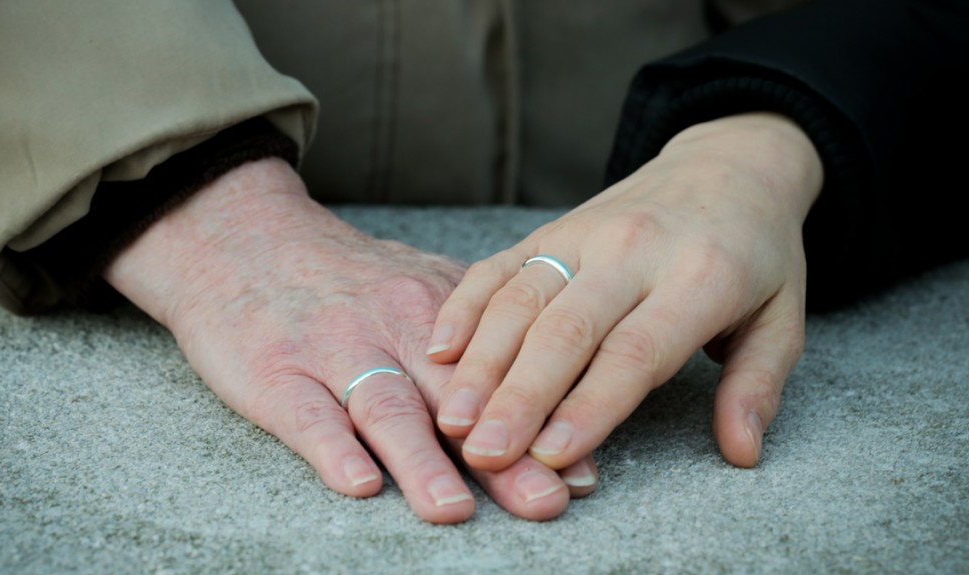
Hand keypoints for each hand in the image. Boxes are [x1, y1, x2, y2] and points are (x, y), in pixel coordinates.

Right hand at [104, 158, 595, 522]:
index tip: (584, 474)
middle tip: (544, 499)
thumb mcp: (417, 287)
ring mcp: (332, 347)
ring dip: (421, 460)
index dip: (544, 424)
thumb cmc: (344, 278)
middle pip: (456, 397)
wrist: (245, 237)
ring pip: (385, 408)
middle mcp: (392, 325)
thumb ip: (477, 341)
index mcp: (437, 309)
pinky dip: (332, 448)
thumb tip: (554, 405)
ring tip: (452, 509)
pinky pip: (306, 415)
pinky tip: (358, 482)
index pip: (500, 373)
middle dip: (503, 453)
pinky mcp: (275, 370)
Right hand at [428, 113, 822, 470]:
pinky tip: (439, 352)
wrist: (729, 164)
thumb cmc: (757, 254)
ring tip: (453, 419)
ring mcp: (584, 234)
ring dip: (482, 362)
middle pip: (565, 329)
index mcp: (700, 277)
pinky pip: (499, 266)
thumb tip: (741, 451)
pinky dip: (464, 307)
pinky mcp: (551, 229)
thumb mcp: (784, 318)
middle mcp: (633, 251)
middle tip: (484, 453)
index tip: (551, 455)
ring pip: (521, 299)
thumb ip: (758, 385)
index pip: (635, 350)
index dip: (590, 405)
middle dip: (520, 396)